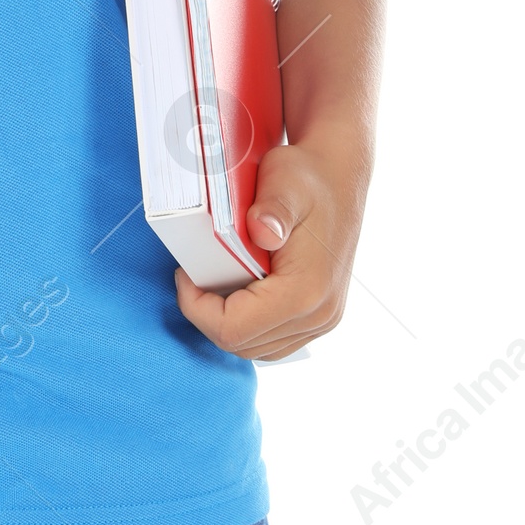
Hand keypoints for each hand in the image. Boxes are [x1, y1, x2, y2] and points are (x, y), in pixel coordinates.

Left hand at [173, 135, 363, 361]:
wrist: (340, 175)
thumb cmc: (306, 176)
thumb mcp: (284, 180)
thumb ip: (272, 208)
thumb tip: (261, 232)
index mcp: (306, 291)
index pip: (233, 329)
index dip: (196, 308)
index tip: (185, 274)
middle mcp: (320, 315)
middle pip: (242, 345)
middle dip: (207, 316)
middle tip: (193, 278)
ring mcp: (323, 320)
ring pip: (257, 348)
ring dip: (227, 322)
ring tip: (213, 284)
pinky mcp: (321, 317)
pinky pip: (274, 340)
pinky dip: (249, 325)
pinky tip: (236, 293)